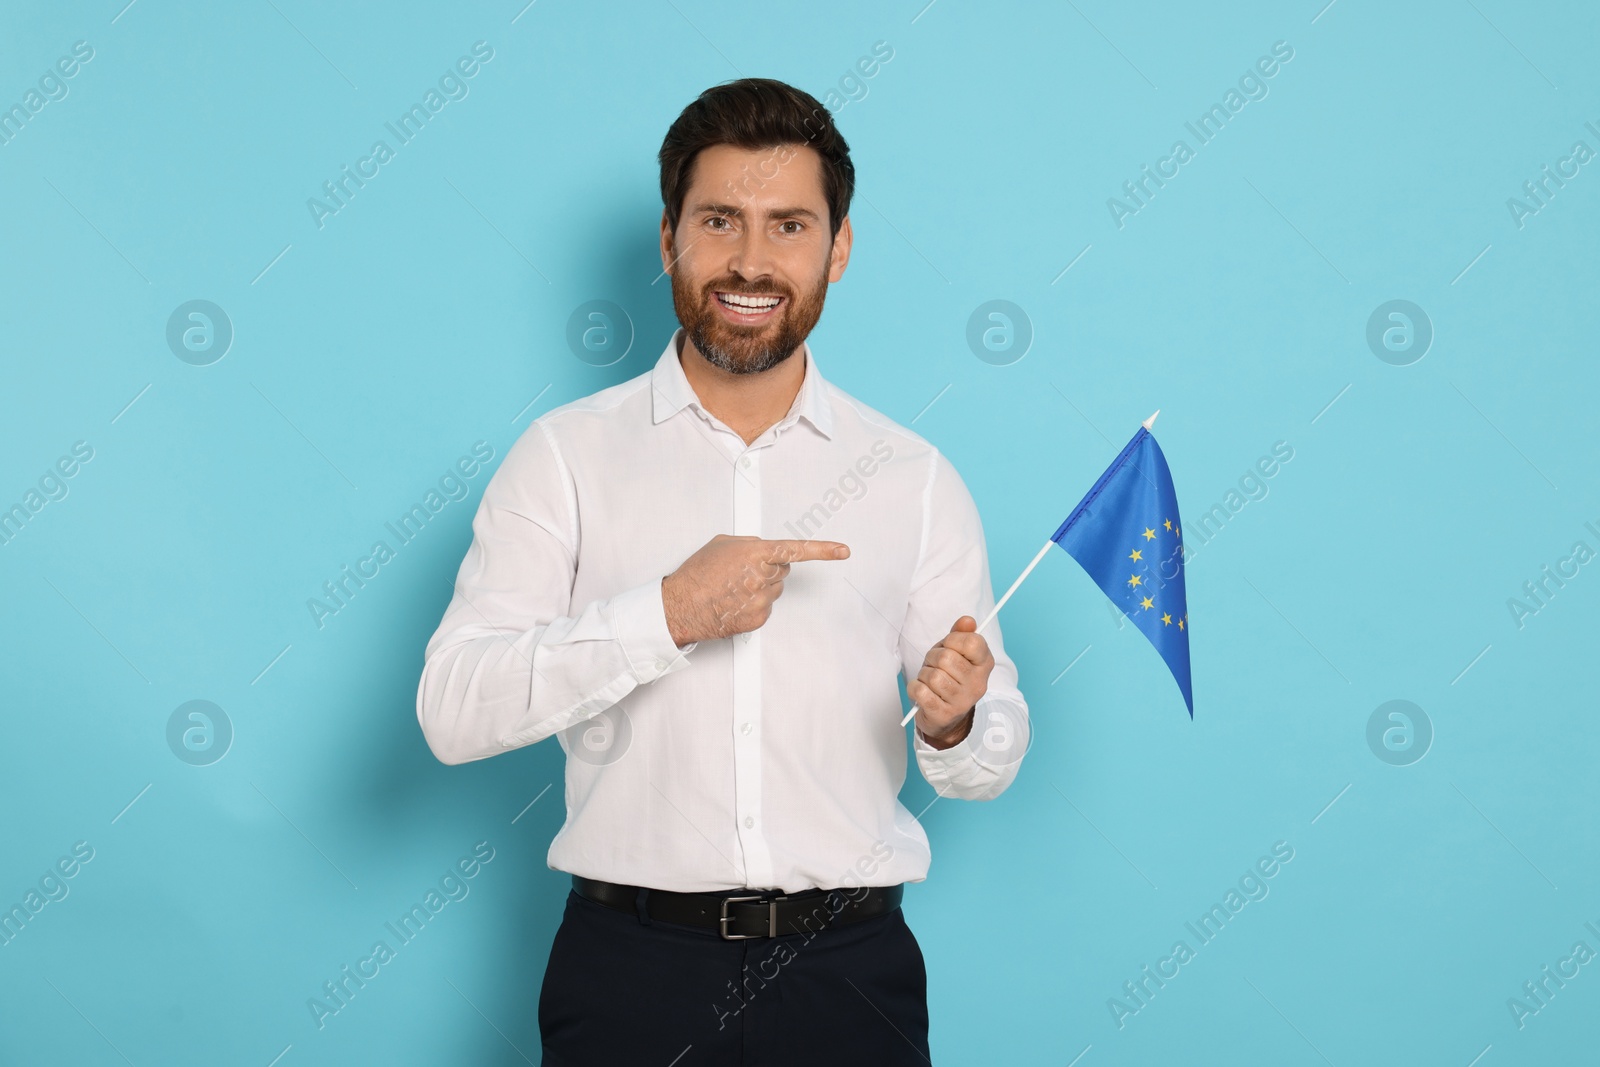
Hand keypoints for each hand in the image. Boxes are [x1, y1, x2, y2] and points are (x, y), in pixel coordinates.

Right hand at [662, 535, 849, 645]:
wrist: (681, 606)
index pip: (796, 549)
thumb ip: (749, 544)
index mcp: (755, 553)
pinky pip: (766, 607)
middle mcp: (762, 577)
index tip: (842, 550)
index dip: (823, 550)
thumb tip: (762, 548)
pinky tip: (734, 602)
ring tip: (733, 588)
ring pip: (774, 589)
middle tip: (742, 573)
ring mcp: (762, 599)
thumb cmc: (697, 575)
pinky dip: (754, 604)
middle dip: (768, 569)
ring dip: (760, 587)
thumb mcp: (722, 545)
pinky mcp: (759, 618)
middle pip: (782, 570)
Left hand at [910, 616, 993, 747]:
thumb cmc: (949, 679)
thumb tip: (967, 620)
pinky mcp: (945, 714)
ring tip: (929, 681)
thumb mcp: (956, 654)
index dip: (953, 640)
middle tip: (933, 665)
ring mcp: (962, 701)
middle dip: (932, 658)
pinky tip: (922, 692)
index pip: (973, 642)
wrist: (946, 718)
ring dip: (924, 675)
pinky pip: (921, 692)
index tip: (949, 646)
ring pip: (933, 676)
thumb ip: (961, 635)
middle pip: (946, 658)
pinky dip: (915, 688)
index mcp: (985, 665)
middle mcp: (978, 684)